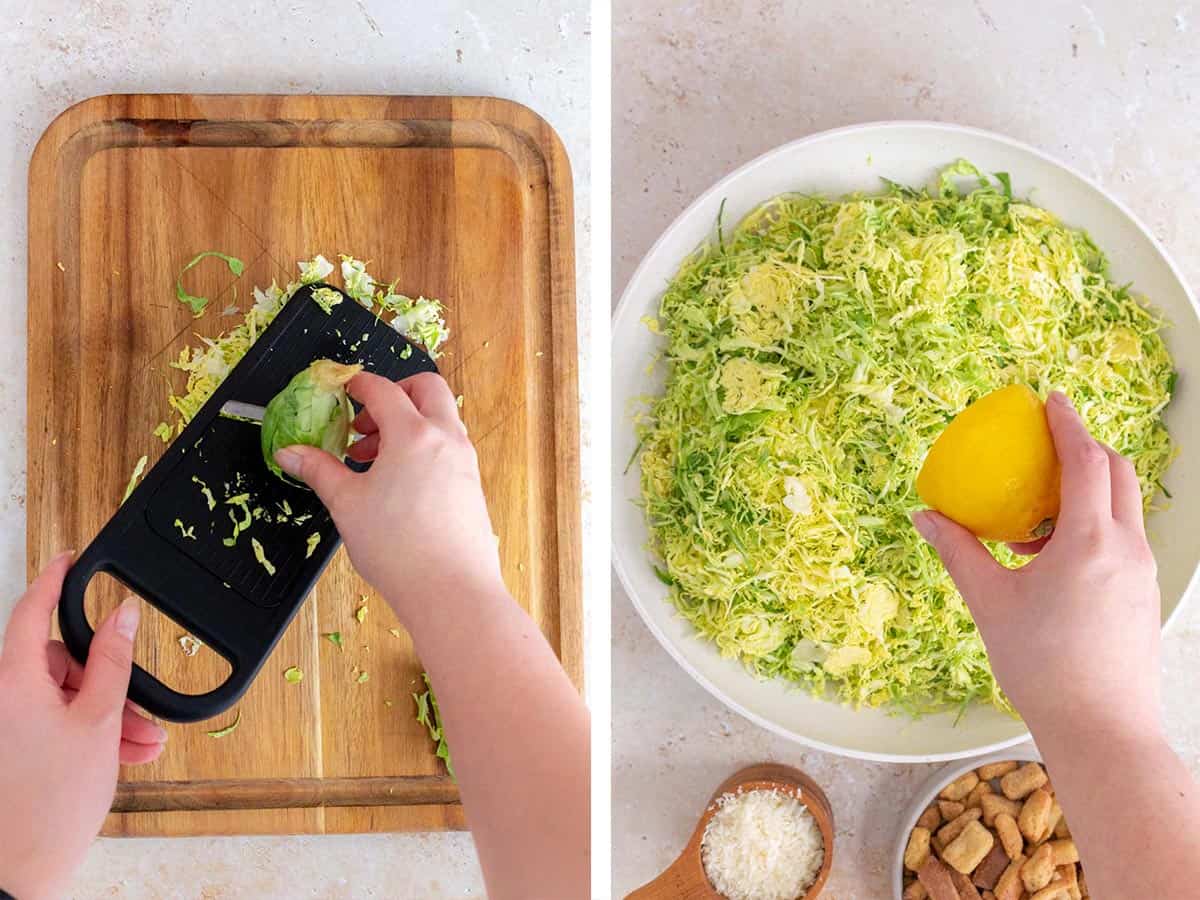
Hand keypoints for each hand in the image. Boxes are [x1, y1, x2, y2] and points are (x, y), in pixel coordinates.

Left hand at [0, 552, 166, 899]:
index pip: (31, 612)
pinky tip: (125, 756)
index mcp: (15, 682)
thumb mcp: (100, 721)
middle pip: (61, 664)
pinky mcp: (16, 754)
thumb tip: (122, 614)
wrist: (21, 870)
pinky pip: (59, 727)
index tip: (73, 560)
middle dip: (108, 681)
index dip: (54, 581)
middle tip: (141, 706)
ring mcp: (8, 728)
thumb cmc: (52, 800)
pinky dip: (93, 736)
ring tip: (142, 744)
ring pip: (66, 700)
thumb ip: (114, 662)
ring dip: (109, 717)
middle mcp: (5, 700)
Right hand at [273, 372, 503, 629]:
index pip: (384, 390)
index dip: (359, 384)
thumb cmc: (397, 547)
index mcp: (413, 434)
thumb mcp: (346, 504)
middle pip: (426, 389)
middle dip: (395, 393)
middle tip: (365, 423)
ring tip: (373, 459)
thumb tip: (289, 453)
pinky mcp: (472, 484)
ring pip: (440, 419)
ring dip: (408, 423)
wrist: (451, 589)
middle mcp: (446, 439)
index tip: (343, 389)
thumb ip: (318, 470)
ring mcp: (465, 461)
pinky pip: (448, 447)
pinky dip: (424, 447)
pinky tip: (399, 482)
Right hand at [912, 391, 1161, 737]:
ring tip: (1036, 514)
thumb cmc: (1042, 665)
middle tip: (1045, 444)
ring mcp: (1142, 572)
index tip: (1050, 398)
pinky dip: (1092, 525)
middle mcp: (1126, 548)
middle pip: (1116, 473)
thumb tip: (925, 516)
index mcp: (1088, 541)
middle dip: (1085, 448)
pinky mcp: (1143, 595)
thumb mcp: (989, 602)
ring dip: (1087, 491)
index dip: (1068, 422)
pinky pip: (1121, 538)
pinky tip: (1051, 557)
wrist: (1102, 730)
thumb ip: (958, 551)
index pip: (1086, 459)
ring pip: (1122, 507)